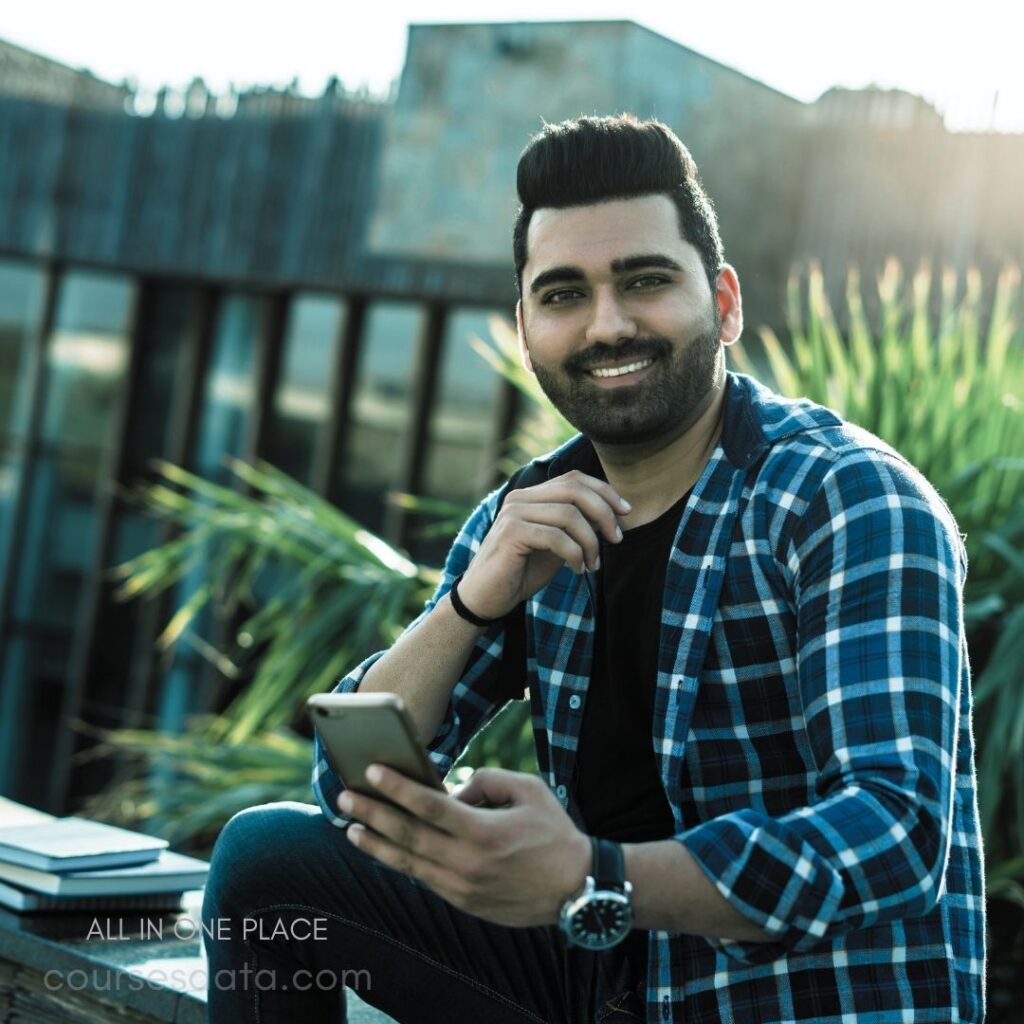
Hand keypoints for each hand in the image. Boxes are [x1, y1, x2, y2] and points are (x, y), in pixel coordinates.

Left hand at [338, 765, 590, 927]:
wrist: (576, 889)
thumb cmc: (554, 832)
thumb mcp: (528, 790)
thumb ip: (486, 781)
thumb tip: (452, 791)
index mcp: (484, 832)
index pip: (429, 806)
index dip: (398, 788)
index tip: (373, 772)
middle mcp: (468, 863)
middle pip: (408, 836)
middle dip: (373, 814)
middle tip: (345, 798)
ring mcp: (463, 888)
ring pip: (408, 863)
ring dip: (376, 844)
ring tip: (351, 828)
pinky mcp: (464, 902)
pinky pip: (424, 879)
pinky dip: (400, 862)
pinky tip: (383, 849)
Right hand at [457, 470, 629, 619]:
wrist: (486, 598)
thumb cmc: (520, 572)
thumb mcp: (555, 546)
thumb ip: (575, 528)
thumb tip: (611, 517)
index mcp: (531, 496)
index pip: (574, 479)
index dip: (604, 492)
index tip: (626, 512)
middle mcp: (520, 499)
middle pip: (575, 490)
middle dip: (604, 513)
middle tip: (617, 539)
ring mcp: (514, 514)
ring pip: (569, 515)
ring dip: (590, 542)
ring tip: (592, 564)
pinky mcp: (512, 533)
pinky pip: (556, 537)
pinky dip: (575, 554)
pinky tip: (577, 569)